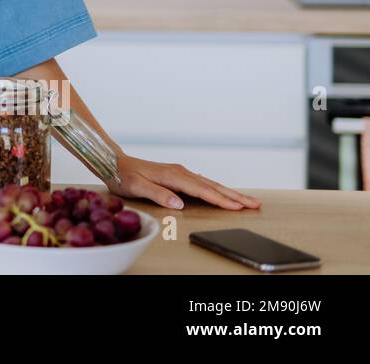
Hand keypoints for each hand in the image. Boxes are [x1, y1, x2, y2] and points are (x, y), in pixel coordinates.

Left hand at [104, 154, 261, 210]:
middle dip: (234, 196)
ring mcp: (179, 172)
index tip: (237, 207)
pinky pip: (202, 183)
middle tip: (255, 204)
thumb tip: (178, 203)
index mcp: (173, 176)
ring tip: (246, 200)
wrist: (114, 162)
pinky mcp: (177, 175)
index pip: (202, 190)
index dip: (220, 200)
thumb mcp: (136, 186)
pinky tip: (222, 193)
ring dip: (228, 192)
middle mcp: (179, 172)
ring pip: (209, 184)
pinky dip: (216, 189)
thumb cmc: (123, 175)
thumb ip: (157, 194)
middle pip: (211, 186)